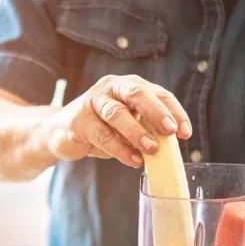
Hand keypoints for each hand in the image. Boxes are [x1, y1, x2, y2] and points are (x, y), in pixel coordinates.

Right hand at [47, 75, 191, 167]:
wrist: (59, 133)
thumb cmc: (99, 128)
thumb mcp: (126, 126)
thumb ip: (144, 129)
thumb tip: (169, 145)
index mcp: (128, 85)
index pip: (157, 93)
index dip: (174, 112)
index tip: (185, 133)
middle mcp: (111, 87)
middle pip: (137, 94)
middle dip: (156, 112)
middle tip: (170, 131)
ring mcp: (92, 101)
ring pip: (117, 114)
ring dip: (137, 132)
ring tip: (151, 150)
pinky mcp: (78, 120)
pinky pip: (102, 134)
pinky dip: (119, 149)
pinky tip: (132, 159)